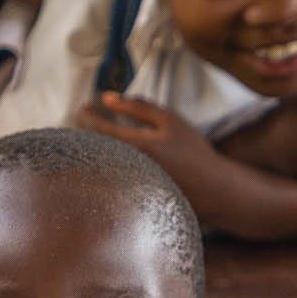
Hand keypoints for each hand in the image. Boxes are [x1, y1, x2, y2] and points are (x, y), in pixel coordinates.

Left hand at [79, 93, 226, 193]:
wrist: (212, 189)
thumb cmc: (192, 151)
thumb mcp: (169, 121)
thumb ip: (138, 106)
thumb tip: (105, 97)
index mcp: (136, 146)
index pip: (97, 128)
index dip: (86, 115)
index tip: (84, 107)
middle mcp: (126, 169)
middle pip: (92, 147)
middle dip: (87, 131)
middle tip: (88, 118)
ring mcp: (126, 187)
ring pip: (97, 164)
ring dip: (94, 147)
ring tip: (100, 136)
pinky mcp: (129, 200)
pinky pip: (107, 178)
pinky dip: (105, 165)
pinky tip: (112, 158)